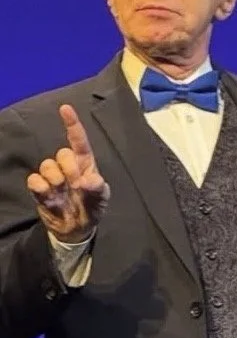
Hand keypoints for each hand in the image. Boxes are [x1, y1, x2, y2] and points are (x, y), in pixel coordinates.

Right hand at [27, 105, 109, 243]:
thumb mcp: (100, 200)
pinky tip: (51, 198)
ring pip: (47, 165)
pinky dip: (42, 189)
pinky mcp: (39, 188)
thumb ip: (97, 190)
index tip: (65, 108)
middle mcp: (68, 167)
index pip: (79, 142)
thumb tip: (89, 179)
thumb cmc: (92, 208)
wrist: (76, 228)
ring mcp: (52, 177)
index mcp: (86, 165)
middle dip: (69, 168)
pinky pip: (34, 180)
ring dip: (56, 180)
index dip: (72, 125)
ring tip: (63, 193)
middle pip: (62, 153)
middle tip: (76, 185)